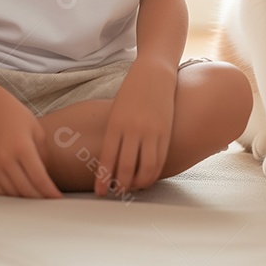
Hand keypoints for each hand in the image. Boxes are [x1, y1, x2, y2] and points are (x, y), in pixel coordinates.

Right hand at [0, 97, 61, 198]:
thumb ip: (44, 157)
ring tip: (36, 199)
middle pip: (25, 189)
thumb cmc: (20, 119)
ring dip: (25, 200)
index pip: (38, 178)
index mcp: (22, 147)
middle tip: (49, 201)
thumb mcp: (39, 133)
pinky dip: (9, 196)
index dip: (49, 192)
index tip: (58, 198)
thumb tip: (46, 181)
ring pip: (11, 193)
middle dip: (40, 199)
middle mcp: (5, 158)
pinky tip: (19, 195)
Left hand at [96, 61, 176, 196]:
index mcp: (115, 123)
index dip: (103, 178)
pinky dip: (153, 173)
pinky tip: (147, 177)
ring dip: (138, 183)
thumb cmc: (131, 90)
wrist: (154, 72)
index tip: (100, 192)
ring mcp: (151, 131)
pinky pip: (160, 158)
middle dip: (120, 185)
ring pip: (146, 167)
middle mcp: (133, 129)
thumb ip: (114, 134)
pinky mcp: (165, 131)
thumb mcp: (116, 110)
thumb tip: (110, 162)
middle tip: (116, 193)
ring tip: (132, 188)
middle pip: (126, 167)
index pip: (107, 158)